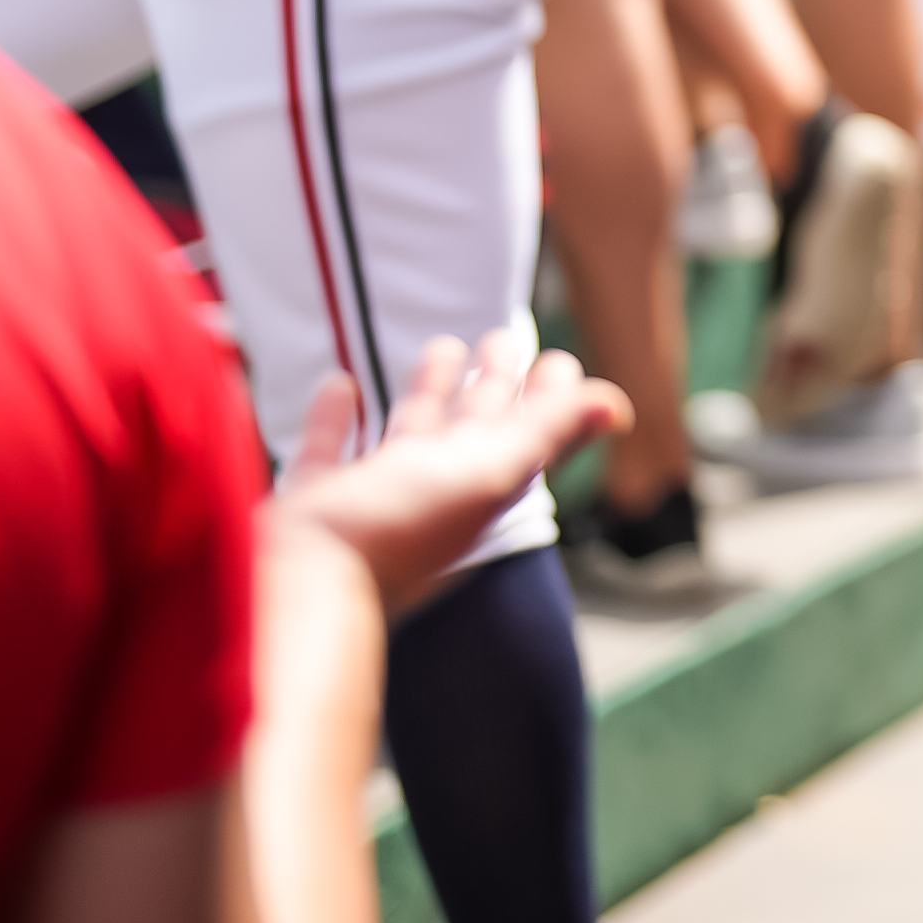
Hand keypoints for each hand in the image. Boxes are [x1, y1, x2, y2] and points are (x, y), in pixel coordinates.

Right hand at [277, 335, 629, 617]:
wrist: (301, 587)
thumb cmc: (399, 529)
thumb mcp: (488, 471)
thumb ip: (550, 432)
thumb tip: (621, 406)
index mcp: (480, 484)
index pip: (530, 433)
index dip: (551, 400)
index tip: (558, 359)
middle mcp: (433, 490)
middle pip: (475, 427)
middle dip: (494, 383)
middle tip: (505, 336)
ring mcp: (373, 498)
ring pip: (408, 434)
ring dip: (428, 392)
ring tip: (443, 348)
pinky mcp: (315, 501)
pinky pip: (330, 449)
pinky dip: (336, 416)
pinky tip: (341, 383)